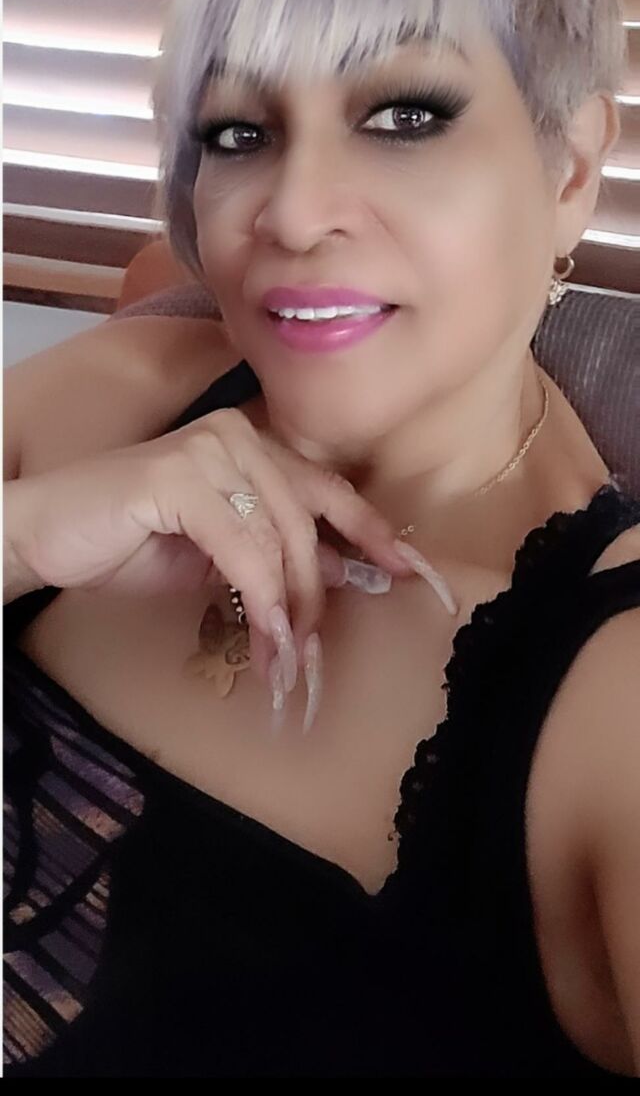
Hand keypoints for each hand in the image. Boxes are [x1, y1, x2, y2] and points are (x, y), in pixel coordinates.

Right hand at [5, 407, 416, 725]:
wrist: (46, 535)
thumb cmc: (125, 543)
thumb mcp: (216, 556)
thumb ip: (272, 555)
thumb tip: (337, 574)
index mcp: (251, 444)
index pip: (328, 490)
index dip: (374, 533)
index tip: (412, 574)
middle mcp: (237, 435)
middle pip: (309, 520)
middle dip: (320, 593)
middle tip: (312, 653)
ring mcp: (210, 450)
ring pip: (281, 537)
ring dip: (291, 608)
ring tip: (285, 659)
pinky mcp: (180, 475)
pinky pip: (243, 549)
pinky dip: (261, 599)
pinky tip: (265, 639)